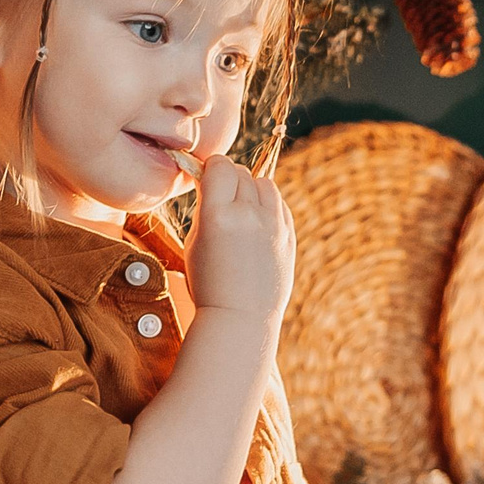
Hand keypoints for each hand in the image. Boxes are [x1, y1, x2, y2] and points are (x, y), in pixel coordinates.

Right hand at [184, 153, 294, 327]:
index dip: (211, 168)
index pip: (220, 165)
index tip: (206, 176)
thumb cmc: (208, 282)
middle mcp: (249, 215)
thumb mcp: (194, 242)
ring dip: (251, 189)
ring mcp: (274, 225)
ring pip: (264, 183)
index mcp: (219, 215)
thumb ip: (206, 207)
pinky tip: (256, 223)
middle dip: (228, 179)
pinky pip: (279, 203)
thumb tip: (211, 181)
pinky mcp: (289, 235)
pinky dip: (267, 206)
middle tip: (221, 197)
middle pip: (241, 172)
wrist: (240, 317)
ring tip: (241, 210)